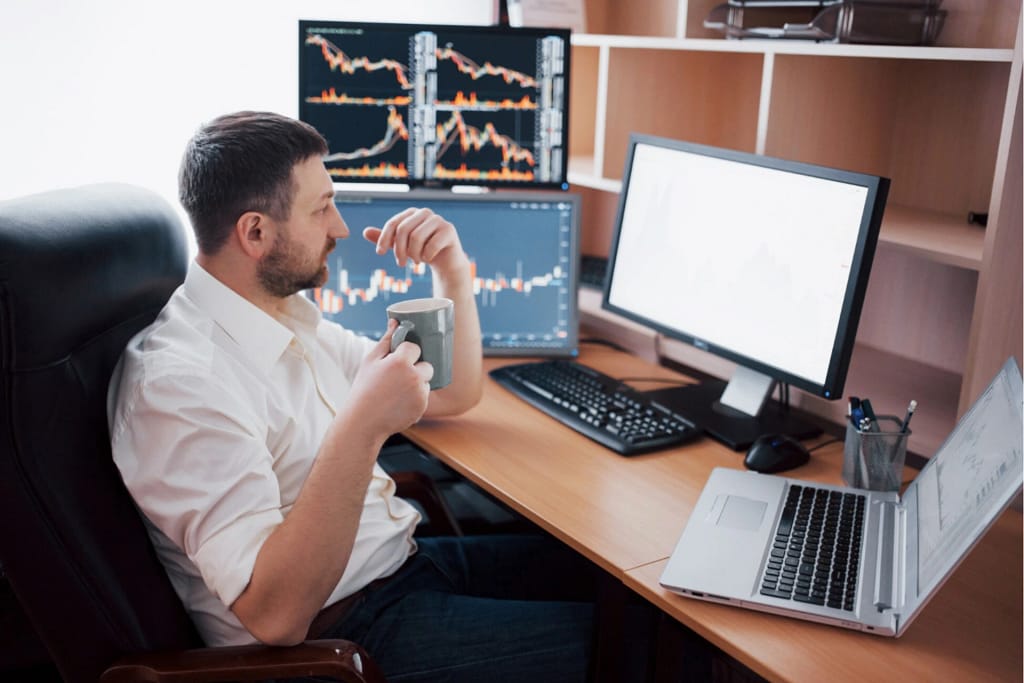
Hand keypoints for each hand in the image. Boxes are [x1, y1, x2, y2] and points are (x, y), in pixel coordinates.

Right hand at [345, 320, 432, 437]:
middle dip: (416, 368)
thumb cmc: (364, 388)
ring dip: (417, 383)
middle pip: (426, 365)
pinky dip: (416, 397)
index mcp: (400, 362)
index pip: (414, 347)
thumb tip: (395, 321)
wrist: (364, 421)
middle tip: (398, 376)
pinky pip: (424, 396)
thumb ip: (386, 340)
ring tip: (397, 390)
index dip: (406, 353)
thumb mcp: (370, 361)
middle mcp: (414, 376)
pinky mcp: (423, 407)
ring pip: (426, 381)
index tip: (396, 360)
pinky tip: (400, 401)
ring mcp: (420, 393)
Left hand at [363, 207, 468, 277]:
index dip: (384, 238)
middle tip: (401, 263)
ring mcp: (438, 220)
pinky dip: (426, 256)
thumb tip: (365, 232)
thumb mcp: (401, 245)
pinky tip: (427, 259)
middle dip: (399, 249)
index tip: (379, 253)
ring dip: (414, 254)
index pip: (393, 223)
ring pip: (417, 237)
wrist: (445, 261)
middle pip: (403, 230)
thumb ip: (386, 238)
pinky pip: (431, 245)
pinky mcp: (448, 230)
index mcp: (412, 213)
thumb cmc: (422, 250)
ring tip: (416, 261)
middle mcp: (425, 212)